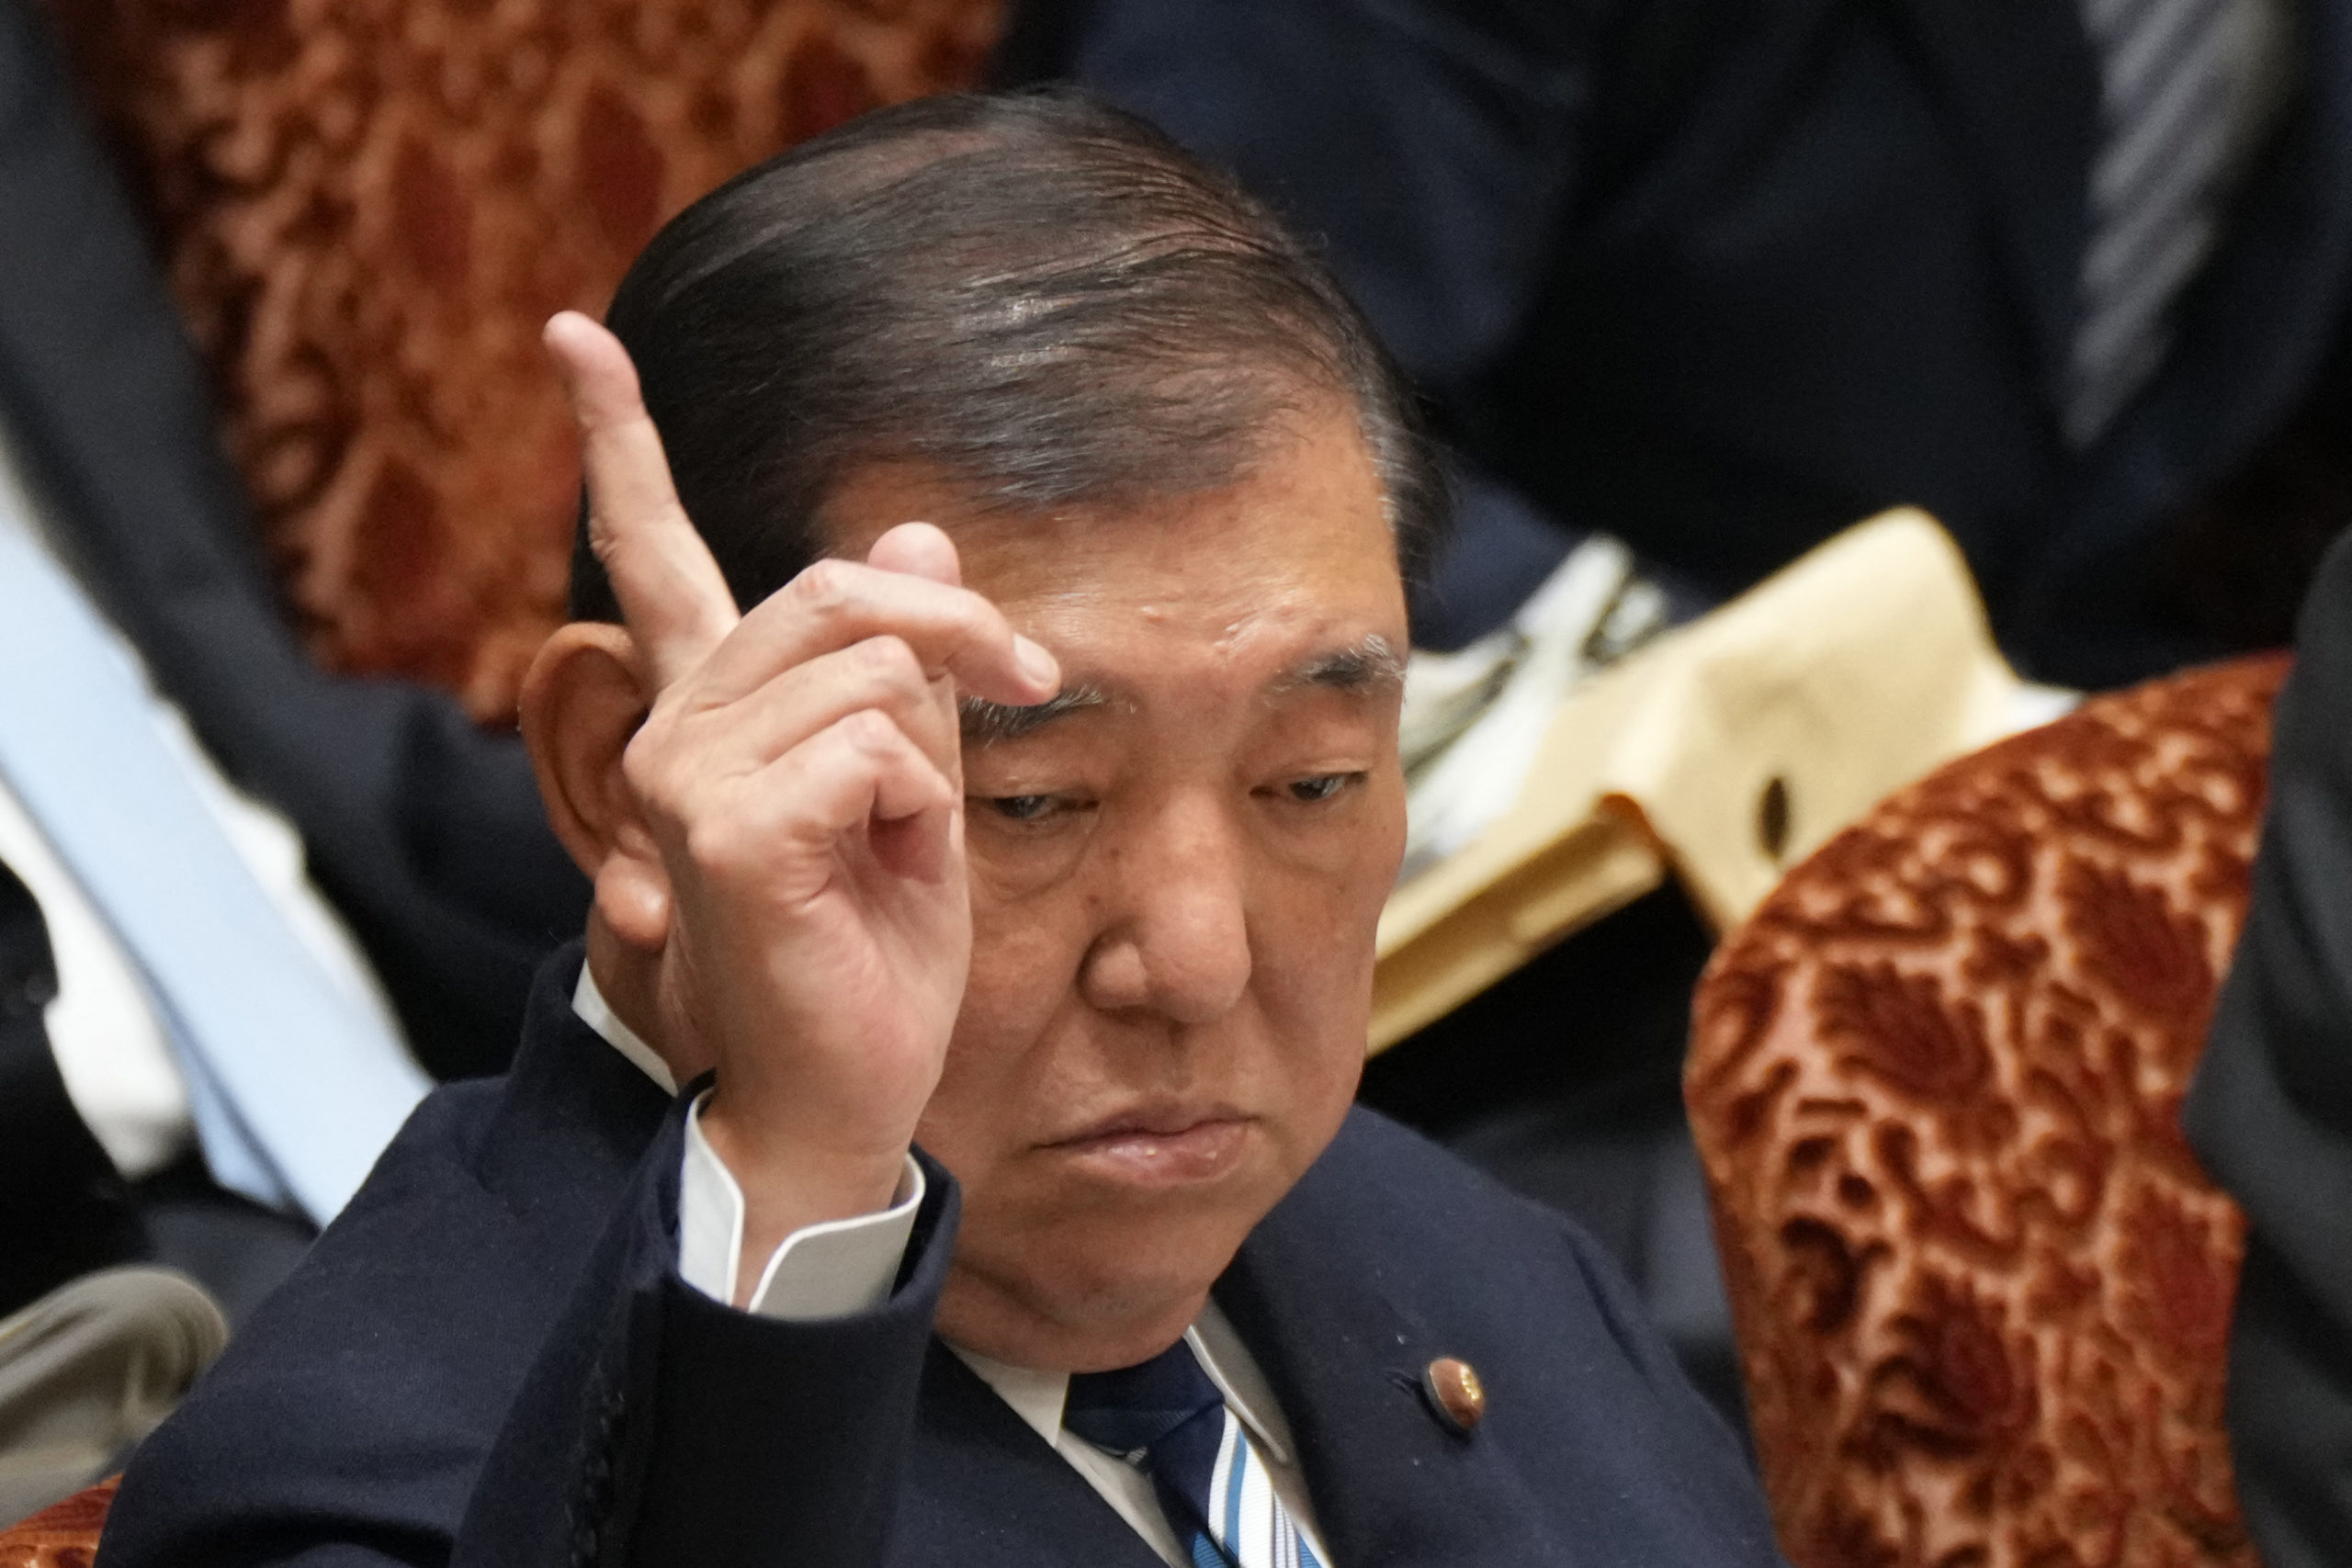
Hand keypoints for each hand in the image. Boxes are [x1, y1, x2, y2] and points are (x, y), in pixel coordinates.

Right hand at [542, 313, 1058, 1279]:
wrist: (845, 1092)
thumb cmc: (875, 953)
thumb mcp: (916, 790)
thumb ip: (906, 670)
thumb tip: (916, 530)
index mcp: (714, 713)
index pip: (659, 551)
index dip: (618, 438)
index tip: (574, 336)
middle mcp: (676, 727)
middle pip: (841, 590)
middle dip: (963, 635)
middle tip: (1034, 678)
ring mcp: (686, 773)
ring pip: (878, 676)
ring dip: (933, 767)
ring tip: (893, 854)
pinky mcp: (725, 825)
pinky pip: (880, 749)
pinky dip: (917, 813)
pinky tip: (877, 877)